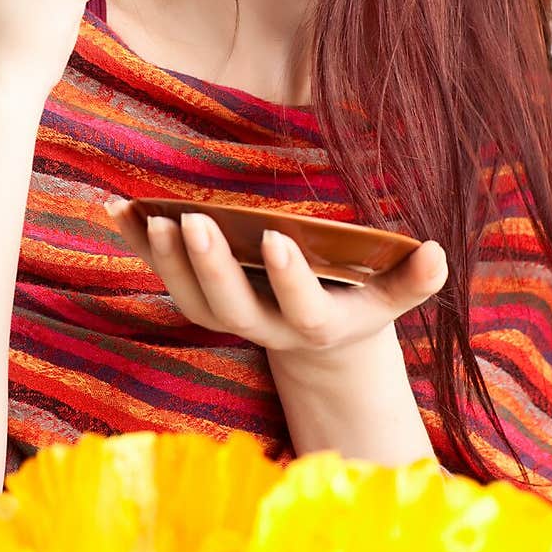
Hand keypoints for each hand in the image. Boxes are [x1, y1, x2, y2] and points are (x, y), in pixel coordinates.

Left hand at [104, 200, 446, 362]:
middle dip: (211, 267)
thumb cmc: (357, 303)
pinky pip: (163, 275)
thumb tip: (438, 253)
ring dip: (167, 260)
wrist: (317, 345)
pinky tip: (112, 206)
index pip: (300, 310)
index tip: (275, 238)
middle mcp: (264, 329)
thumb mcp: (389, 297)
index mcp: (314, 327)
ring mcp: (228, 316)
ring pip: (190, 300)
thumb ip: (411, 280)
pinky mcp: (198, 298)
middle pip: (231, 310)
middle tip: (194, 222)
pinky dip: (136, 243)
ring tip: (151, 217)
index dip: (287, 280)